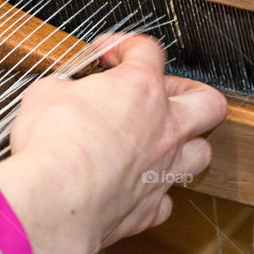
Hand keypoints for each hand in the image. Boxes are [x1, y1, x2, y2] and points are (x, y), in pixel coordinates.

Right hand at [0, 34, 226, 253]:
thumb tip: (62, 91)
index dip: (124, 45)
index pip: (148, 51)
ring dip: (185, 144)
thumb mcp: (45, 93)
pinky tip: (135, 184)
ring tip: (159, 141)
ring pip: (201, 153)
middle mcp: (163, 128)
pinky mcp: (150, 208)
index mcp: (140, 89)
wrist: (53, 201)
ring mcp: (162, 170)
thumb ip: (64, 87)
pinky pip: (166, 198)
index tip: (105, 53)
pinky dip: (154, 190)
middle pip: (208, 103)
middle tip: (162, 93)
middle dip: (190, 93)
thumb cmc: (51, 144)